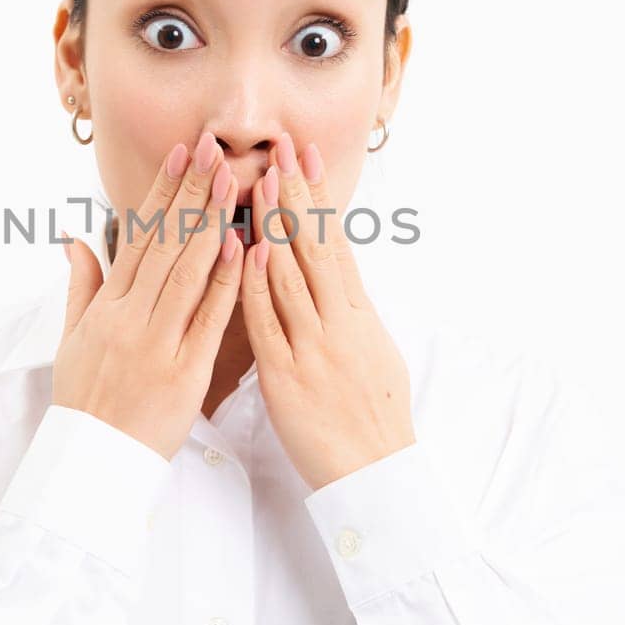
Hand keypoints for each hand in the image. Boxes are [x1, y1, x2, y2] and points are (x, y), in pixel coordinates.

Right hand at [54, 131, 243, 460]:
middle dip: (191, 192)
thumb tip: (75, 239)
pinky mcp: (184, 370)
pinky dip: (227, 281)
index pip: (139, 237)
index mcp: (107, 306)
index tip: (180, 154)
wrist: (92, 460)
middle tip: (213, 149)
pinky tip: (243, 247)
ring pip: (188, 271)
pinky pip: (208, 319)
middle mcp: (130, 316)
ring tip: (231, 181)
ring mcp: (158, 341)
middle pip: (166, 244)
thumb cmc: (85, 400)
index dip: (161, 193)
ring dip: (211, 222)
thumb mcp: (72, 337)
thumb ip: (81, 285)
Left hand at [241, 131, 414, 491]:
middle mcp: (340, 324)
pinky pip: (271, 325)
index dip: (317, 200)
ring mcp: (315, 348)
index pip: (335, 244)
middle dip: (295, 196)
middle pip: (315, 248)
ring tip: (259, 183)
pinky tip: (248, 253)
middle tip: (279, 150)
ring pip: (292, 277)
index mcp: (358, 316)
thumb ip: (349, 314)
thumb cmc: (373, 418)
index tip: (303, 160)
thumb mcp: (373, 354)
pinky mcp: (290, 377)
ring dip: (274, 227)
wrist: (375, 474)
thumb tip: (340, 280)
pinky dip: (259, 287)